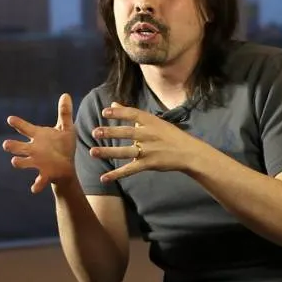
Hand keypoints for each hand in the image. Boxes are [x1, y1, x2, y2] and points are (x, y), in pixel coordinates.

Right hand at [2, 93, 76, 193]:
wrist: (66, 167)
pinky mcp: (45, 174)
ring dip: (19, 162)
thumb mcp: (66, 129)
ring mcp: (37, 162)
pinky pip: (39, 181)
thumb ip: (64, 113)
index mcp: (38, 136)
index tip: (10, 119)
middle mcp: (34, 149)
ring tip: (14, 161)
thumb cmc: (63, 146)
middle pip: (19, 146)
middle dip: (12, 145)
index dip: (18, 123)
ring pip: (24, 162)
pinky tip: (34, 189)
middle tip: (6, 144)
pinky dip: (36, 185)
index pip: (26, 128)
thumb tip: (65, 94)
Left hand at [90, 102, 207, 182]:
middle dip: (111, 132)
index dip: (119, 113)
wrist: (188, 152)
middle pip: (127, 133)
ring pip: (125, 151)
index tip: (104, 112)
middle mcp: (149, 134)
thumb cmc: (168, 134)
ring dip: (108, 152)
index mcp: (151, 121)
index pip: (133, 114)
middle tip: (95, 132)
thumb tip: (113, 103)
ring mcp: (149, 150)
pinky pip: (130, 170)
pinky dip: (116, 174)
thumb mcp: (153, 121)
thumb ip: (131, 113)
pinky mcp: (149, 164)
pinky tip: (104, 178)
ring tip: (92, 152)